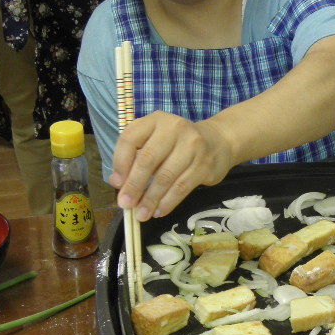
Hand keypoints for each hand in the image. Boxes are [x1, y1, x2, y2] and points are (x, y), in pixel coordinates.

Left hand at [110, 111, 232, 219]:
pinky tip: (159, 211)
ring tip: (141, 214)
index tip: (116, 184)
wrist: (218, 141)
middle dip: (134, 185)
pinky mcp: (204, 164)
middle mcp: (174, 128)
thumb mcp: (156, 140)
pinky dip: (168, 202)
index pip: (130, 139)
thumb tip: (119, 183)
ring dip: (150, 199)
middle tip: (125, 204)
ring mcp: (192, 146)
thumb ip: (136, 156)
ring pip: (166, 176)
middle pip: (148, 159)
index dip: (120, 163)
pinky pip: (182, 187)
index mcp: (156, 120)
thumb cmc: (178, 144)